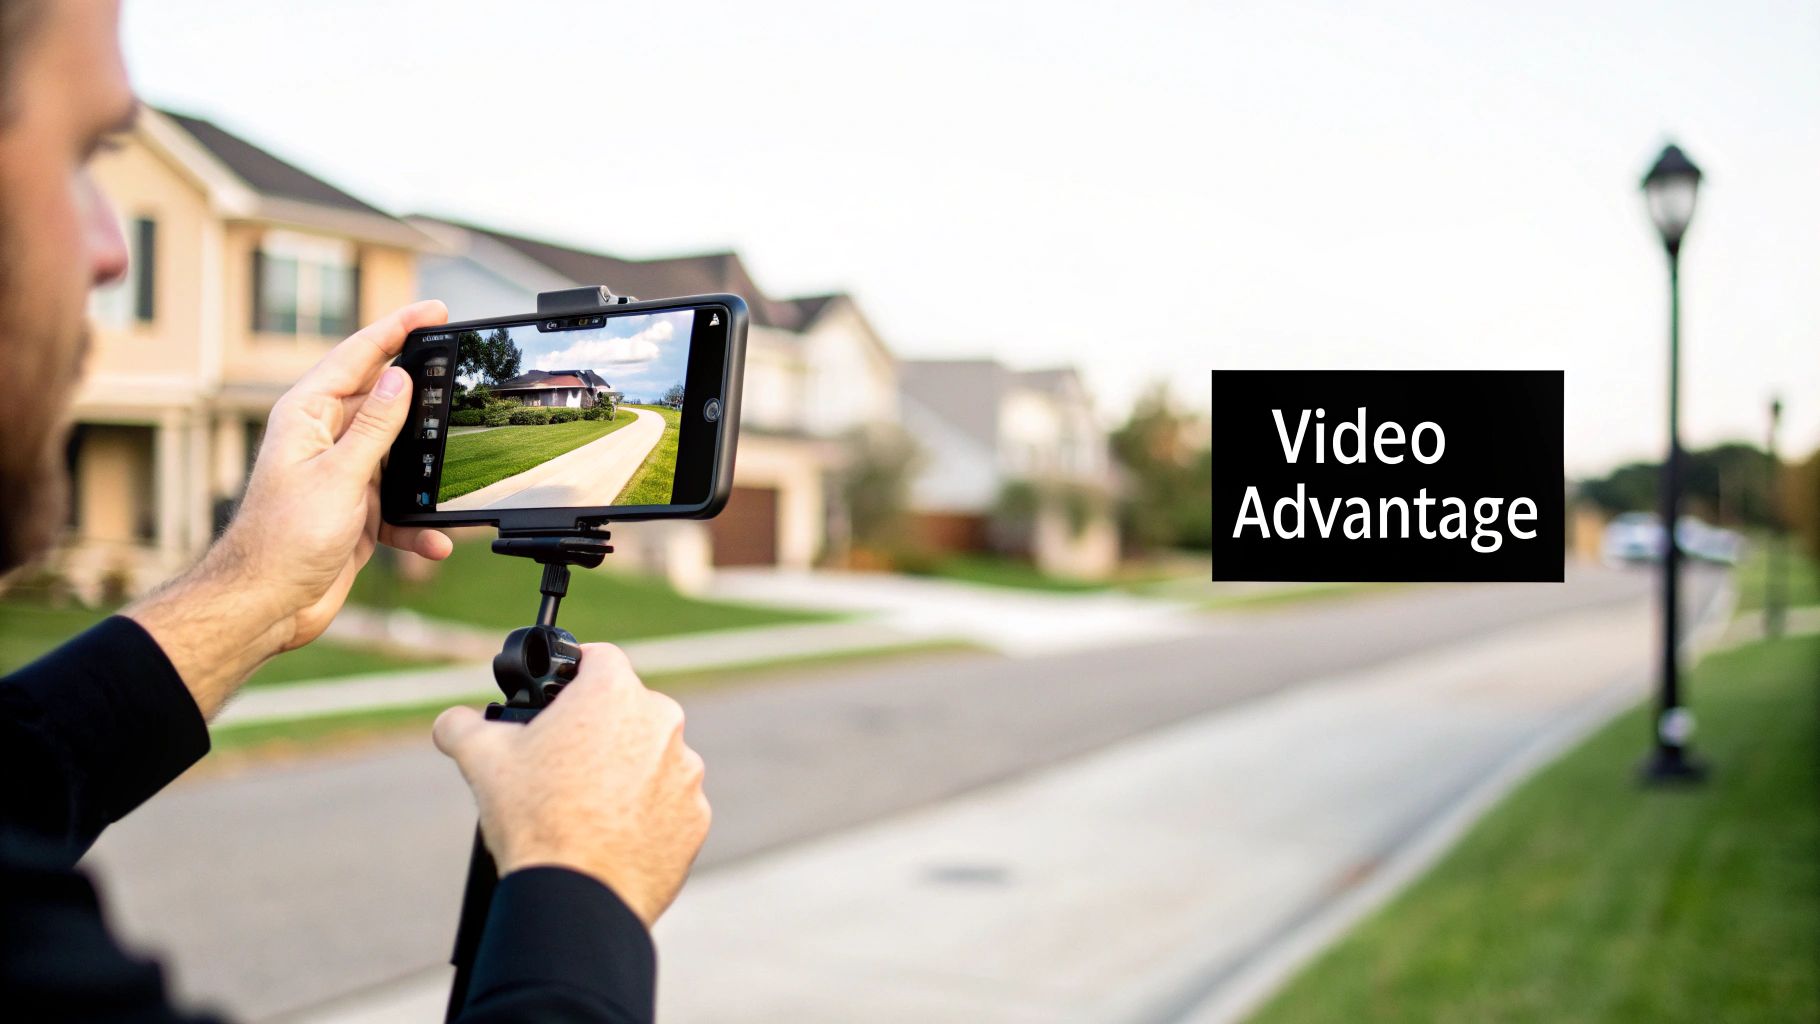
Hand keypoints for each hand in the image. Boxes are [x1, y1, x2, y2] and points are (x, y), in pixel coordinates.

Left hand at [215, 300, 455, 646]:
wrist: (265, 605)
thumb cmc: (283, 540)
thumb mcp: (339, 477)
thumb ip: (374, 427)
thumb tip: (400, 380)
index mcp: (308, 415)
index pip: (358, 356)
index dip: (398, 329)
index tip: (435, 311)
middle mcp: (324, 438)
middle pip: (383, 399)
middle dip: (423, 391)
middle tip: (460, 370)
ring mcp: (342, 474)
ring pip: (399, 453)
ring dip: (427, 469)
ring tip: (458, 464)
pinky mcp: (356, 510)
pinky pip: (400, 505)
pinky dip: (420, 522)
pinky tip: (434, 538)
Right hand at [432, 644, 710, 927]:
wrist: (577, 895)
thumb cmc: (534, 817)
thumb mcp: (482, 759)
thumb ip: (462, 725)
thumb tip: (451, 723)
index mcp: (614, 692)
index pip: (598, 658)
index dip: (575, 674)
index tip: (561, 696)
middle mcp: (662, 722)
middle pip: (627, 710)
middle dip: (599, 729)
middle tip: (565, 762)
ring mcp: (686, 771)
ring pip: (652, 757)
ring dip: (627, 771)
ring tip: (587, 806)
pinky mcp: (696, 816)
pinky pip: (670, 803)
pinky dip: (648, 813)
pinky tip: (613, 834)